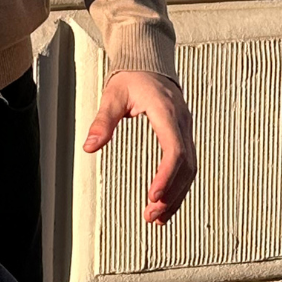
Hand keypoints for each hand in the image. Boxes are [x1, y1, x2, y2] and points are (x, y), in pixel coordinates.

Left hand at [83, 71, 196, 225]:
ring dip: (177, 194)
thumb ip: (103, 122)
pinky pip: (187, 164)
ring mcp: (185, 129)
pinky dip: (179, 185)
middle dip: (172, 193)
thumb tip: (90, 146)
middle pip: (186, 165)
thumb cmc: (132, 77)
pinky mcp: (183, 135)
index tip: (154, 196)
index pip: (174, 149)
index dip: (166, 176)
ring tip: (158, 217)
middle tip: (152, 215)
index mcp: (166, 112)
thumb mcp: (112, 96)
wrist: (149, 63)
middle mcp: (181, 122)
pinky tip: (167, 202)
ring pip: (190, 168)